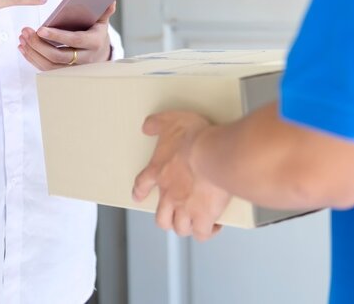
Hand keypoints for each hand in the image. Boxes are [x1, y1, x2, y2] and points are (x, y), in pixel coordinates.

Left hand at [18, 2, 115, 70]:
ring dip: (33, 52)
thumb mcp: (101, 22)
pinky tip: (24, 47)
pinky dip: (32, 59)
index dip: (57, 36)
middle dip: (39, 45)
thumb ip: (104, 11)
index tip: (40, 29)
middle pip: (59, 56)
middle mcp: (85, 59)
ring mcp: (73, 68)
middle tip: (26, 31)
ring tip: (23, 37)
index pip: (75, 40)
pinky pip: (46, 70)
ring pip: (50, 65)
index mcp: (94, 43)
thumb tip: (110, 0)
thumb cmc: (96, 33)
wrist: (100, 53)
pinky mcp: (64, 73)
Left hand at [133, 111, 230, 241]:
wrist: (211, 154)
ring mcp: (185, 208)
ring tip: (194, 223)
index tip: (138, 196)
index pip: (142, 185)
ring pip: (180, 228)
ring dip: (186, 227)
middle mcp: (169, 194)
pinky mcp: (204, 216)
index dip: (139, 192)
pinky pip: (202, 232)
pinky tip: (214, 226)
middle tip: (174, 216)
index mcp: (159, 172)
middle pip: (161, 218)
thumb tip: (147, 126)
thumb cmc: (194, 138)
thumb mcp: (171, 121)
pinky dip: (207, 231)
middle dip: (167, 219)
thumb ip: (158, 123)